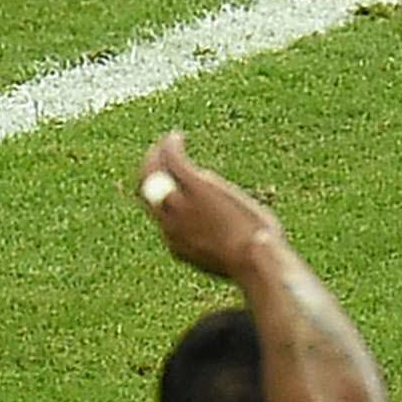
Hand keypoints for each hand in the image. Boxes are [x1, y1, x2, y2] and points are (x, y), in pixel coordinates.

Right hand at [135, 131, 284, 280]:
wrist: (254, 262)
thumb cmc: (256, 264)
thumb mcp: (237, 256)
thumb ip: (229, 244)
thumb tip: (243, 237)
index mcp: (178, 246)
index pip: (161, 218)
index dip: (164, 199)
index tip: (173, 186)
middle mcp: (169, 225)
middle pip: (145, 193)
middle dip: (149, 174)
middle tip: (158, 158)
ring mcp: (179, 204)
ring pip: (153, 173)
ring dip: (156, 155)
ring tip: (167, 142)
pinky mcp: (194, 185)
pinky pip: (172, 159)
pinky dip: (170, 145)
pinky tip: (176, 136)